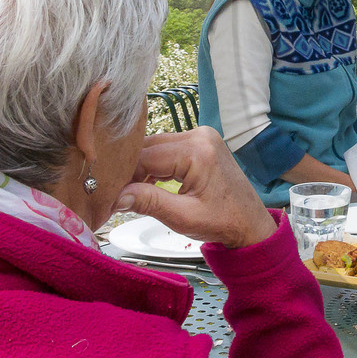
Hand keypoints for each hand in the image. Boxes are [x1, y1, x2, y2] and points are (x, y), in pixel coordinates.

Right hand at [115, 128, 277, 248]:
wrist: (250, 222)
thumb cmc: (223, 221)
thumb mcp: (183, 216)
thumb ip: (149, 202)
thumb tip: (116, 196)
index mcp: (198, 151)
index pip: (146, 157)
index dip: (124, 177)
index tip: (107, 195)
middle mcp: (200, 135)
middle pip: (149, 148)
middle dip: (130, 172)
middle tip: (113, 194)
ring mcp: (201, 136)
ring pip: (155, 147)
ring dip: (141, 169)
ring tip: (127, 193)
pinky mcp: (201, 143)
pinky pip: (167, 150)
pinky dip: (154, 166)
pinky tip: (146, 185)